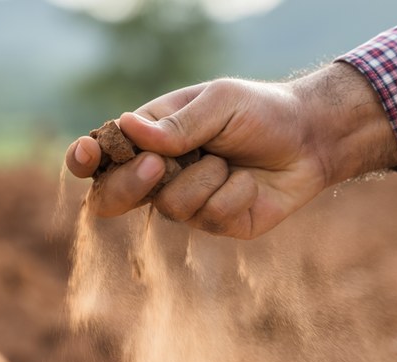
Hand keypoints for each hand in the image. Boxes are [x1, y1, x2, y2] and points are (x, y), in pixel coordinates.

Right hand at [65, 62, 396, 238]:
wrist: (311, 140)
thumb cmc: (261, 112)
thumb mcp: (220, 103)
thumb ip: (178, 123)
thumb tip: (128, 129)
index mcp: (151, 137)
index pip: (103, 155)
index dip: (85, 159)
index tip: (85, 155)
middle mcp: (161, 174)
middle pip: (113, 196)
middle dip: (130, 185)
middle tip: (157, 167)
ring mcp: (187, 203)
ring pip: (169, 207)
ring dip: (206, 179)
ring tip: (231, 161)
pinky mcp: (216, 224)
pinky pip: (210, 216)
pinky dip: (234, 193)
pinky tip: (249, 182)